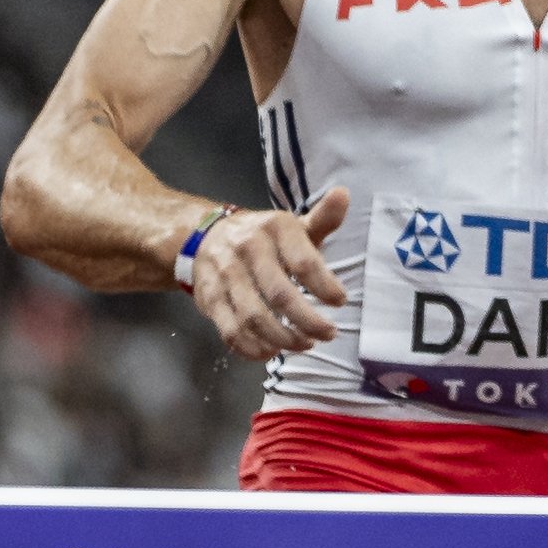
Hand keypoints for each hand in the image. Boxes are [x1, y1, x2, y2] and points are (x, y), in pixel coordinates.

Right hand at [184, 188, 349, 359]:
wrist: (204, 237)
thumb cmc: (264, 238)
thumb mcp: (293, 225)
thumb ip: (322, 218)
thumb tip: (343, 194)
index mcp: (274, 227)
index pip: (303, 261)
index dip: (325, 286)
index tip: (340, 301)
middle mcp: (247, 248)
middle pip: (279, 294)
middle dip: (308, 321)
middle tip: (328, 333)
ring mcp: (225, 275)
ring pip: (254, 317)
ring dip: (283, 339)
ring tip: (305, 345)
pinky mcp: (209, 299)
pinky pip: (231, 331)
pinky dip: (253, 349)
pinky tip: (272, 352)